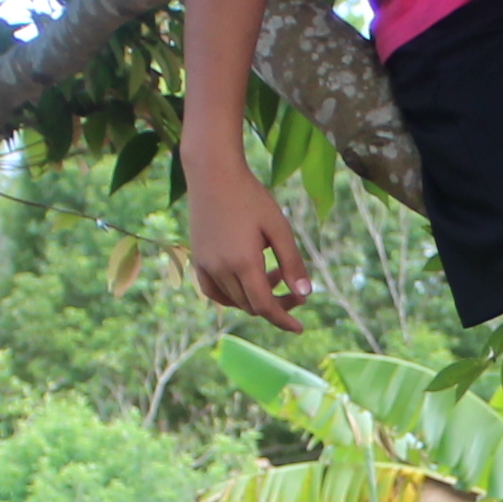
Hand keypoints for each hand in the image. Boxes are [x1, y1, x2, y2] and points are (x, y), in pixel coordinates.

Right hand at [186, 161, 310, 325]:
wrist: (213, 173)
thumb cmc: (251, 196)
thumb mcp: (279, 228)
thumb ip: (292, 263)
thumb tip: (306, 294)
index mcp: (244, 262)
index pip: (265, 306)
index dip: (283, 319)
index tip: (299, 328)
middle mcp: (221, 269)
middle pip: (251, 306)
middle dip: (276, 305)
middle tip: (295, 289)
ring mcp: (205, 266)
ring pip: (234, 300)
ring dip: (256, 296)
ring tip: (274, 272)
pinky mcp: (197, 260)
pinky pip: (215, 291)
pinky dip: (232, 295)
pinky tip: (247, 281)